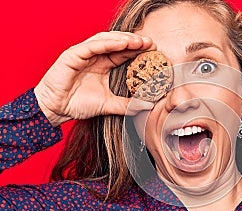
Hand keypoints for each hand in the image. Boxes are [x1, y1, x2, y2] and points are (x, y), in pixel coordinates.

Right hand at [34, 31, 155, 126]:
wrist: (55, 110)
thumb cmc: (77, 105)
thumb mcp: (108, 105)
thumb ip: (127, 105)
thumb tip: (148, 106)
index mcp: (103, 65)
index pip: (124, 53)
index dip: (139, 51)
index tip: (155, 51)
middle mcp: (95, 56)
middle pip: (118, 44)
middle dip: (135, 42)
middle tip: (151, 43)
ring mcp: (83, 54)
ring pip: (106, 40)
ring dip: (124, 39)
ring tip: (140, 42)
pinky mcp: (73, 55)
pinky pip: (92, 46)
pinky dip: (108, 43)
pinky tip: (123, 43)